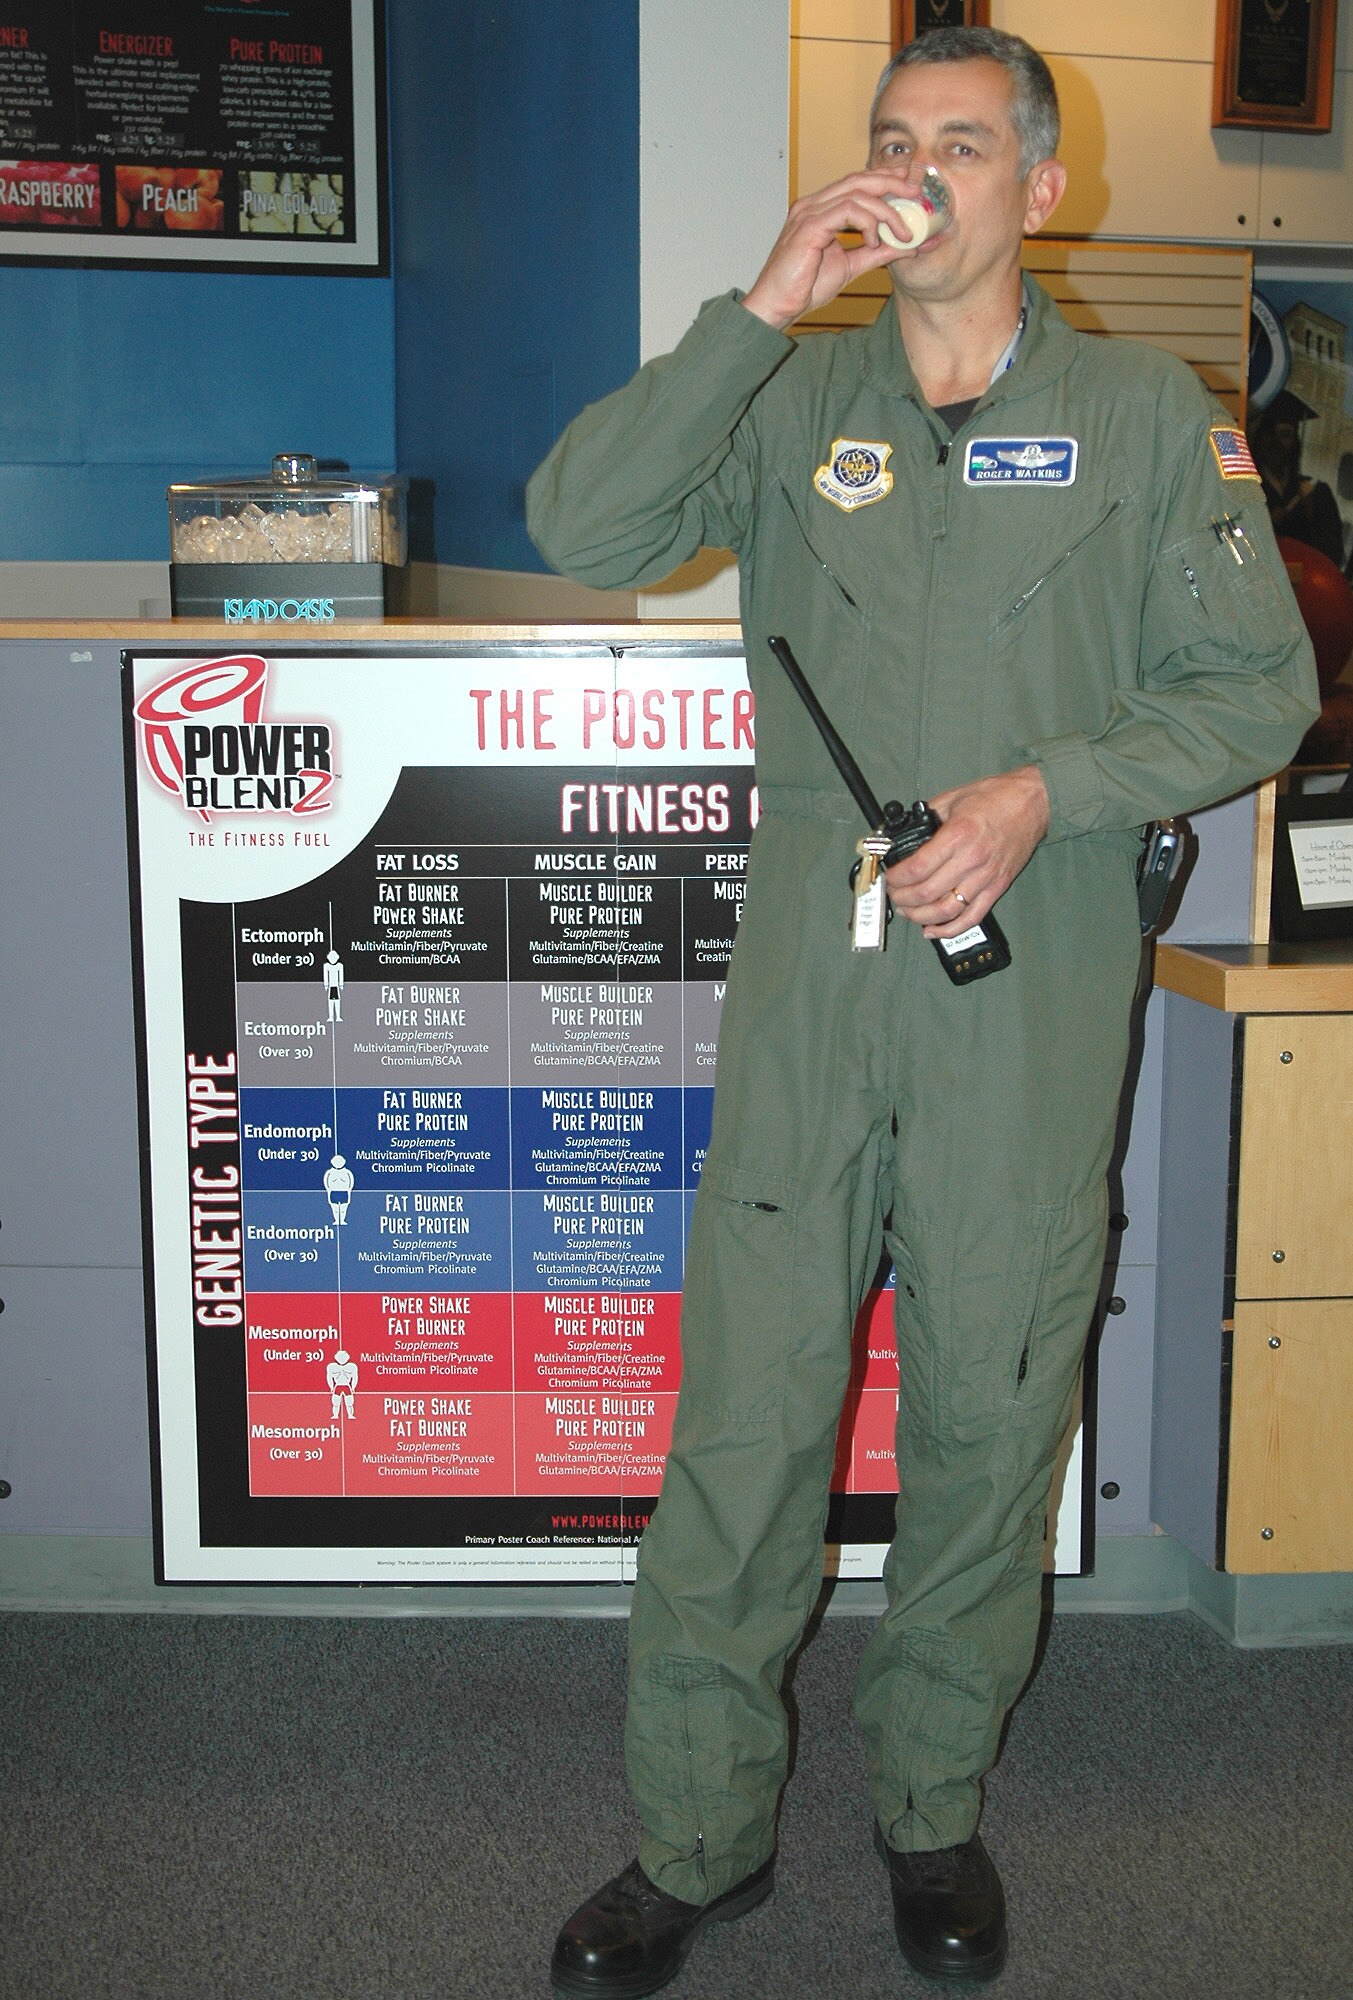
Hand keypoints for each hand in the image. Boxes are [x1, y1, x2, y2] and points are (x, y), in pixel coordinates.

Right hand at [742, 171, 926, 331]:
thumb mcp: (851, 266)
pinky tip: (874, 241)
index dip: (885, 179)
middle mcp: (814, 204)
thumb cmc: (803, 287)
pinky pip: (847, 210)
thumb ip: (877, 254)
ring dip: (886, 211)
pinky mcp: (809, 226)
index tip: (911, 185)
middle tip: (917, 192)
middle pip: (860, 179)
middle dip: (892, 182)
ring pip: (857, 193)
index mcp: (821, 209)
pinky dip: (867, 222)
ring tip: (902, 232)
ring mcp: (810, 212)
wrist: (777, 306)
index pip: (858, 183)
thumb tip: (906, 247)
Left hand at [884, 766, 1049, 937]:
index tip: (890, 878)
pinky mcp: (998, 887)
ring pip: (946, 910)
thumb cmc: (997, 797)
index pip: (917, 868)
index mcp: (958, 835)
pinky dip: (950, 929)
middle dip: (903, 899)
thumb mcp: (954, 797)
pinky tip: (932, 929)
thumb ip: (927, 815)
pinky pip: (972, 917)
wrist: (1034, 802)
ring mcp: (986, 876)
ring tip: (908, 912)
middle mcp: (972, 859)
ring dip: (921, 916)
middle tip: (894, 894)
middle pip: (927, 893)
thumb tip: (903, 832)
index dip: (897, 878)